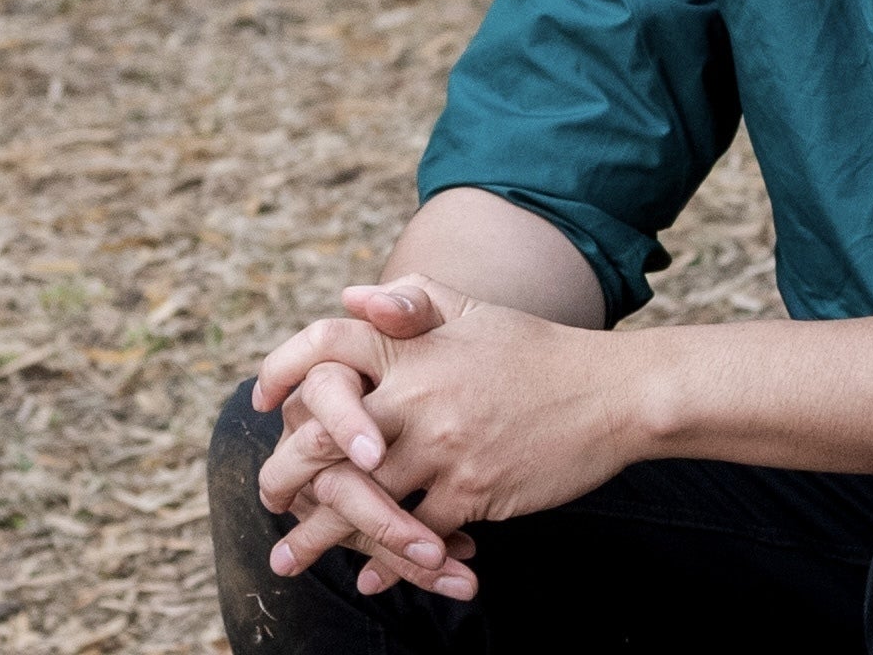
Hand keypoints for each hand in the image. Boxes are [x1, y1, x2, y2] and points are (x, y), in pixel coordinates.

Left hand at [254, 274, 638, 589]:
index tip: (261, 405)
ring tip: (289, 558)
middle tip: (266, 499)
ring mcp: (446, 446)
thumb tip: (349, 297)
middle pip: (324, 437)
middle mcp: (421, 393)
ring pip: (361, 498)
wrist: (612, 392)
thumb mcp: (474, 311)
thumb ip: (411, 299)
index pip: (327, 347)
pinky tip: (371, 574)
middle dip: (284, 475)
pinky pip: (415, 535)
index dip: (283, 371)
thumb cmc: (536, 350)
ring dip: (319, 534)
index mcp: (416, 344)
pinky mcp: (474, 492)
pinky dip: (389, 560)